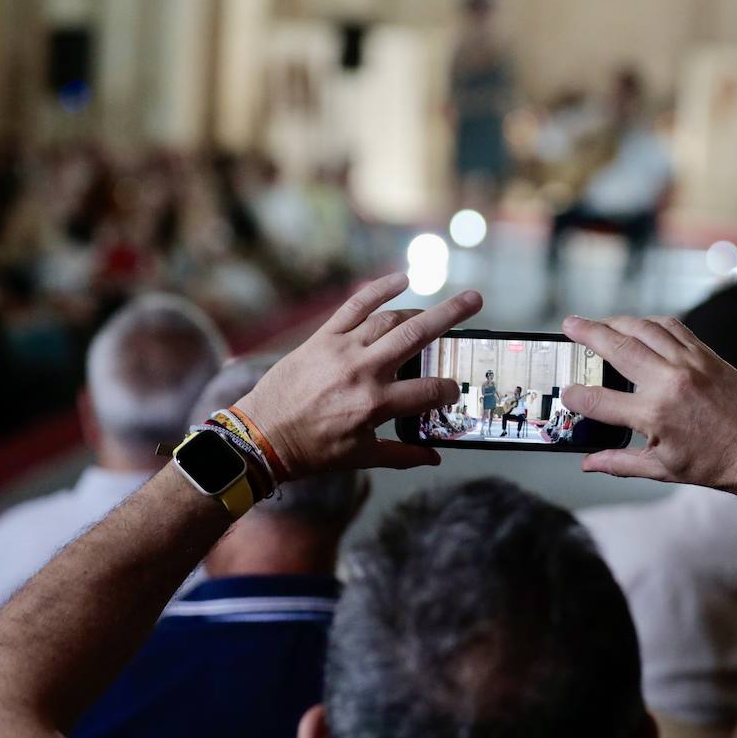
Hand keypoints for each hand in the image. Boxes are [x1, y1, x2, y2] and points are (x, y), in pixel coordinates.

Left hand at [235, 273, 480, 476]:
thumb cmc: (311, 451)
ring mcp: (342, 350)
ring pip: (389, 319)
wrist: (260, 436)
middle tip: (476, 300)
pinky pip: (354, 305)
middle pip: (416, 335)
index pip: (428, 390)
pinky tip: (402, 279)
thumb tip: (435, 456)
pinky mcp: (322, 338)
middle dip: (450, 316)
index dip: (447, 390)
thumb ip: (402, 455)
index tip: (452, 392)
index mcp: (375, 405)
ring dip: (417, 310)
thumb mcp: (360, 458)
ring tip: (438, 310)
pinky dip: (379, 289)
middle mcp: (363, 371)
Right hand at [560, 315, 736, 495]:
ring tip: (598, 323)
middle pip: (617, 347)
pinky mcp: (707, 354)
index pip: (599, 400)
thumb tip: (587, 463)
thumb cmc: (716, 464)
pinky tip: (638, 326)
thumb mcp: (664, 469)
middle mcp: (669, 381)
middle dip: (587, 333)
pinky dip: (650, 322)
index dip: (576, 396)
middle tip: (568, 324)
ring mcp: (690, 362)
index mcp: (655, 415)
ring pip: (644, 328)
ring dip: (617, 322)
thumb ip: (620, 462)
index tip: (565, 392)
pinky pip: (672, 327)